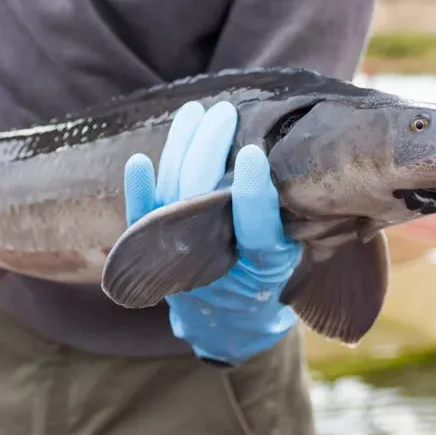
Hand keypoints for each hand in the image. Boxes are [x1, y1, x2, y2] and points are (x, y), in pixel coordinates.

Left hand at [123, 101, 301, 366]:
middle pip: (205, 199)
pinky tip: (138, 161)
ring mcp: (180, 256)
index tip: (255, 152)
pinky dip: (138, 190)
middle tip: (224, 112)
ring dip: (181, 149)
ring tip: (195, 112)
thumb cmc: (271, 275)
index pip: (256, 226)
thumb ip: (294, 216)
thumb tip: (297, 156)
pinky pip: (142, 218)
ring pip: (174, 195)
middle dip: (210, 149)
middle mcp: (218, 260)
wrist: (230, 322)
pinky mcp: (153, 250)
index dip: (254, 192)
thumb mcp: (295, 251)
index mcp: (263, 263)